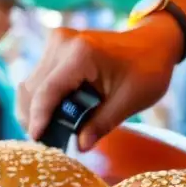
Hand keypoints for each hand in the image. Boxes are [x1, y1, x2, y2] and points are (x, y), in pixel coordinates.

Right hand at [17, 15, 182, 149]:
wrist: (154, 43)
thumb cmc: (147, 70)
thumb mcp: (130, 101)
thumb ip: (102, 123)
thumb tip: (80, 146)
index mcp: (81, 54)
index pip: (48, 91)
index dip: (39, 118)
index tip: (37, 140)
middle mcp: (63, 42)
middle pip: (33, 87)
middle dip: (34, 117)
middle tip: (45, 144)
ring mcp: (57, 41)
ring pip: (31, 83)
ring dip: (35, 109)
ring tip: (47, 133)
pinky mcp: (57, 45)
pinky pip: (40, 77)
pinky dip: (42, 98)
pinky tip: (51, 117)